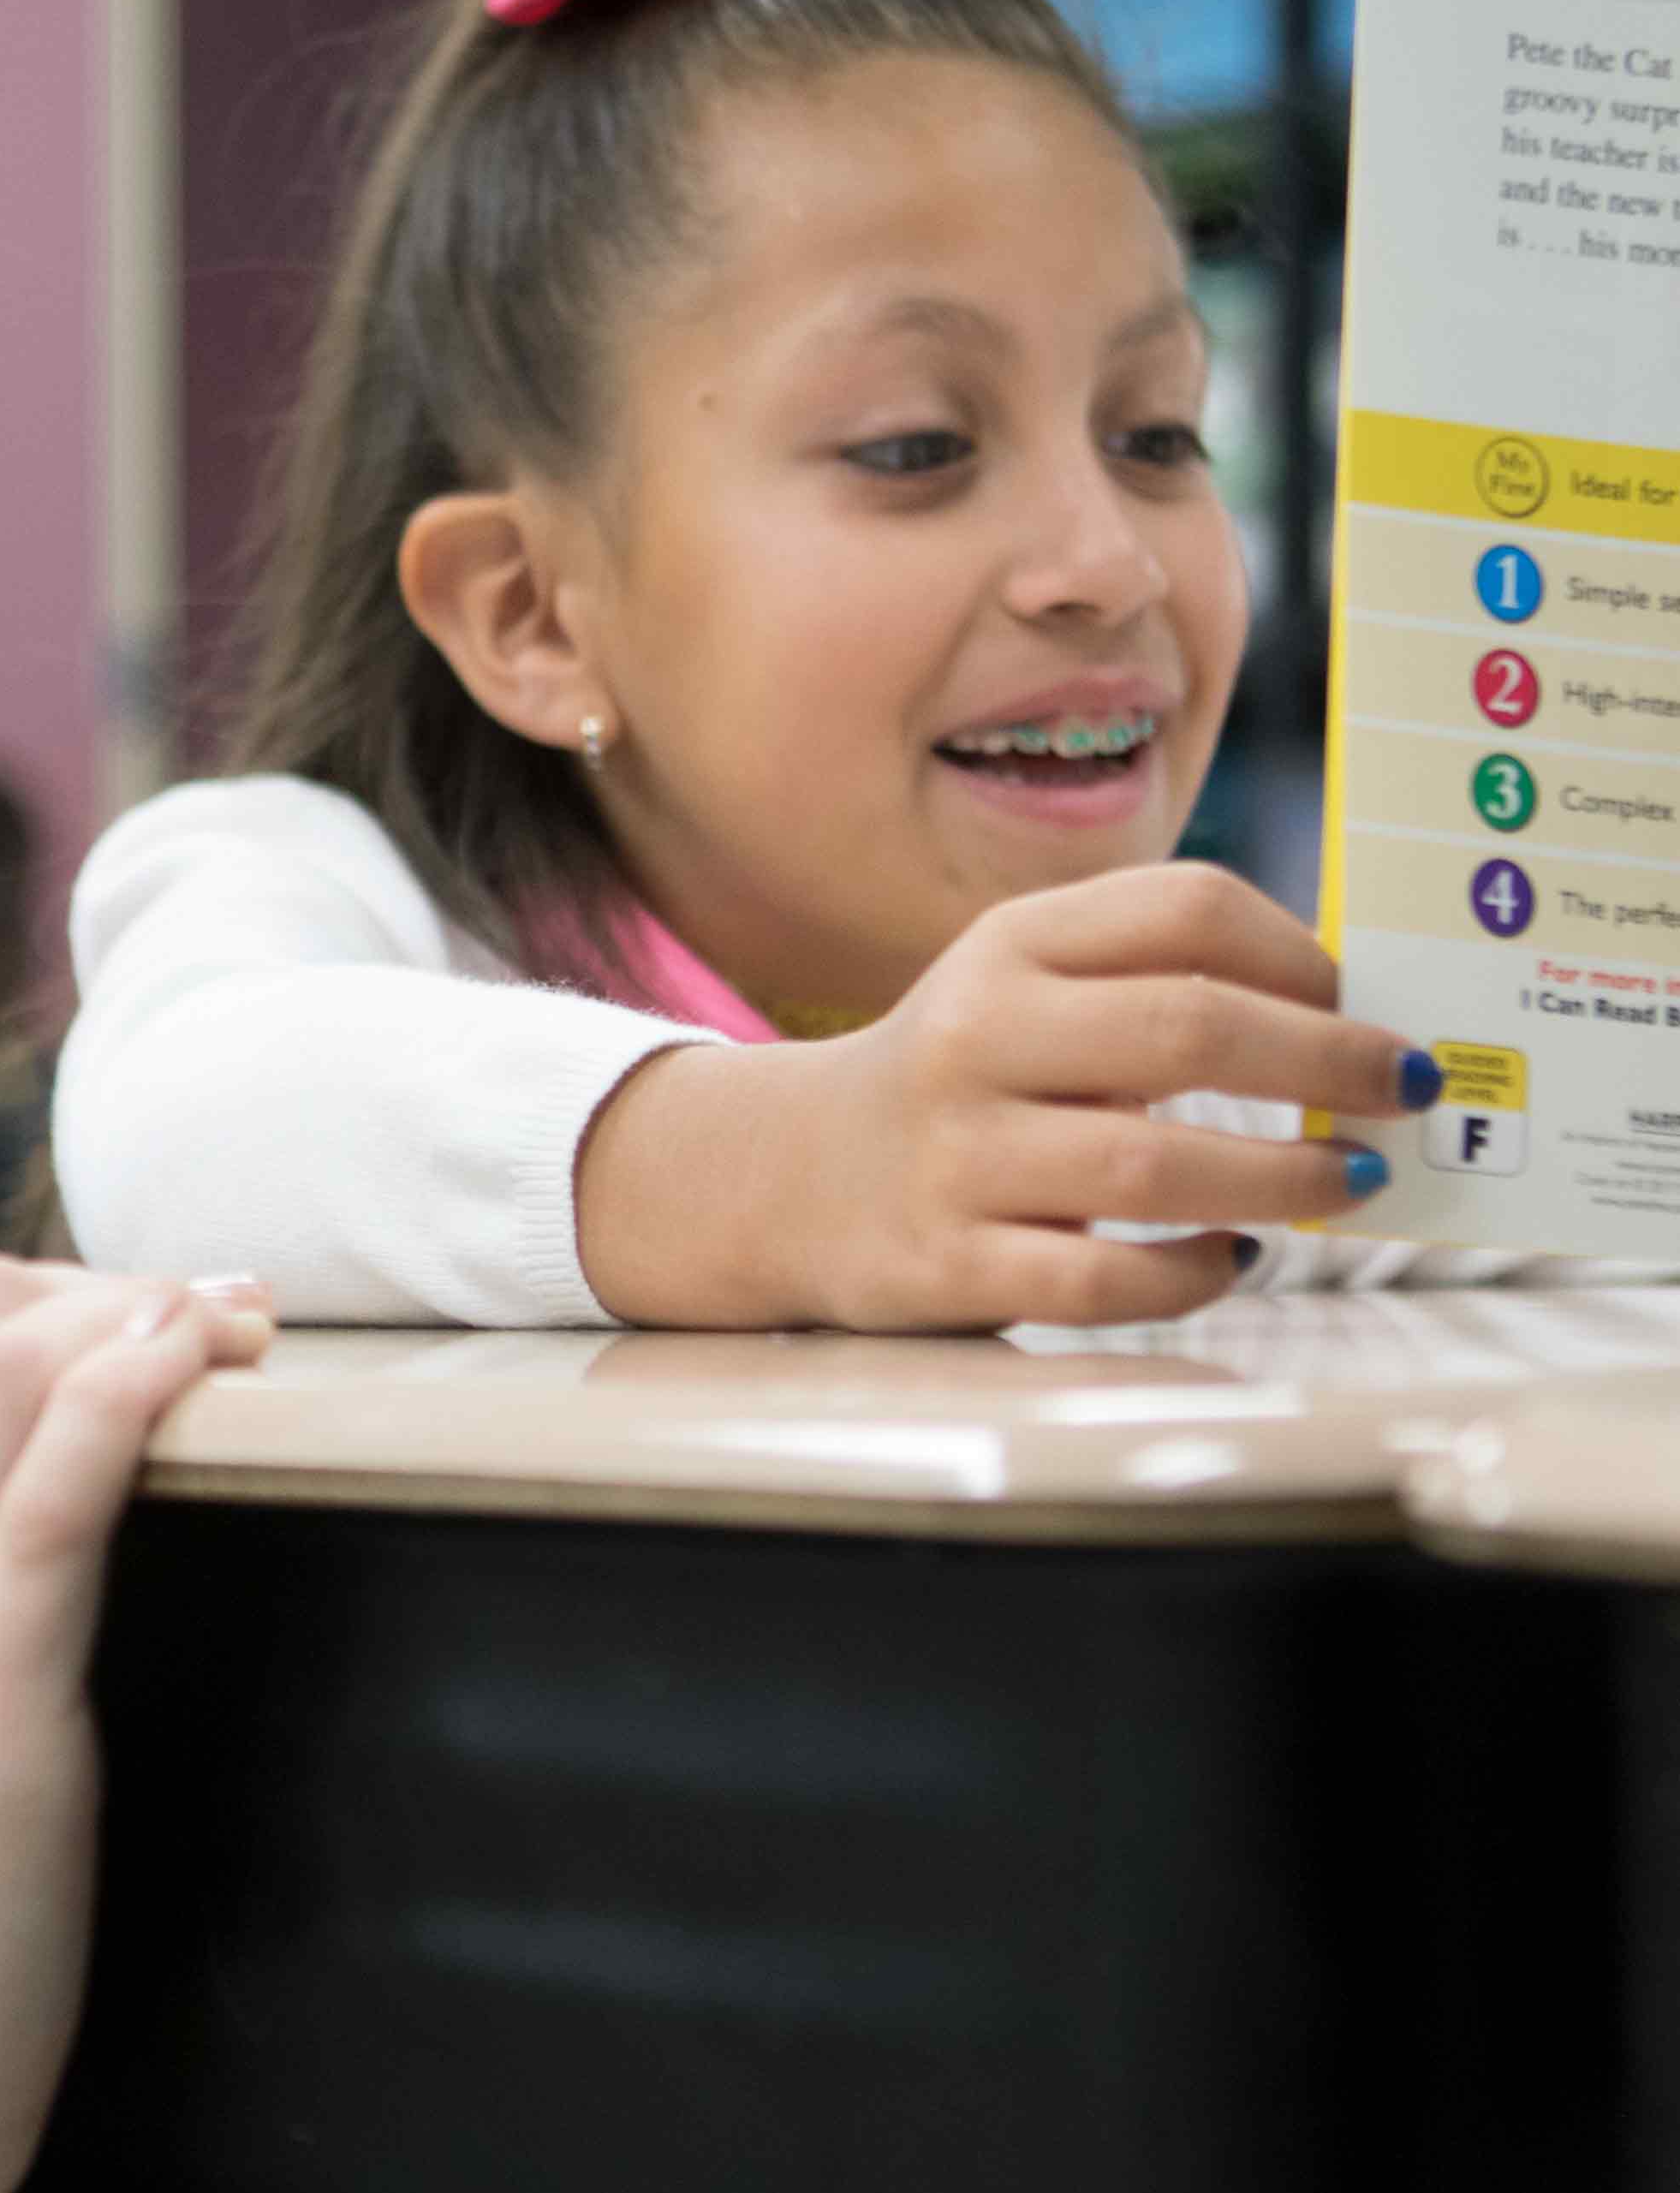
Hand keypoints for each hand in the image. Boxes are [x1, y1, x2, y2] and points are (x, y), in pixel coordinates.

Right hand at [576, 862, 1435, 1333]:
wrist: (791, 1178)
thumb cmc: (966, 1079)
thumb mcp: (1030, 988)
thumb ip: (1156, 979)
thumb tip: (1351, 1017)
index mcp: (1010, 946)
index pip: (1186, 909)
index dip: (1305, 952)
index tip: (1365, 1001)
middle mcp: (976, 1038)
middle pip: (1189, 1027)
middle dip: (1329, 1061)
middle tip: (1401, 1089)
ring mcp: (957, 1156)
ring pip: (1154, 1167)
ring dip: (1283, 1179)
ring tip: (1346, 1180)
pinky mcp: (950, 1264)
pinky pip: (1102, 1283)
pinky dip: (1191, 1275)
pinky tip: (1229, 1258)